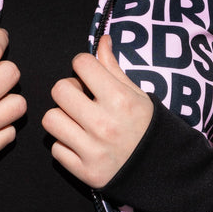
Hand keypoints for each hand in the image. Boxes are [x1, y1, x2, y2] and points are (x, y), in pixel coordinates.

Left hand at [42, 34, 153, 187]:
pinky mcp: (85, 172)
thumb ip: (113, 68)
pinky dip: (65, 145)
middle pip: (59, 90)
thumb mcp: (137, 94)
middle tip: (81, 99)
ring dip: (62, 118)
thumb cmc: (146, 127)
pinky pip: (55, 149)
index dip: (83, 66)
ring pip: (50, 119)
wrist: (161, 171)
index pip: (81, 64)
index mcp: (120, 100)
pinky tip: (81, 144)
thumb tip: (101, 40)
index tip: (89, 75)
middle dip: (69, 91)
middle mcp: (104, 124)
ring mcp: (93, 150)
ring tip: (77, 122)